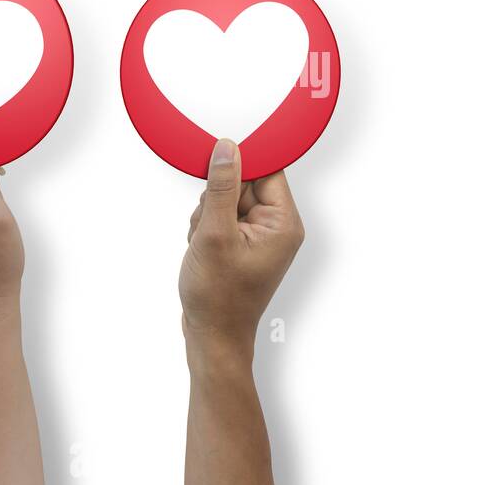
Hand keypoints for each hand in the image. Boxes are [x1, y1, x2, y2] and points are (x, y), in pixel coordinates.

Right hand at [179, 139, 303, 344]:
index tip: (214, 169)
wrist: (211, 335)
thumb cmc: (218, 295)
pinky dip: (205, 229)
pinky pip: (220, 219)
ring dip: (206, 216)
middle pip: (243, 184)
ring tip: (203, 245)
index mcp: (283, 223)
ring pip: (226, 201)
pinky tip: (201, 250)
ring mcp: (259, 237)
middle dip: (215, 199)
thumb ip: (220, 188)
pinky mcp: (242, 244)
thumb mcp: (214, 235)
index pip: (268, 170)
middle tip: (207, 227)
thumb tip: (227, 148)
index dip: (240, 165)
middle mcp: (277, 227)